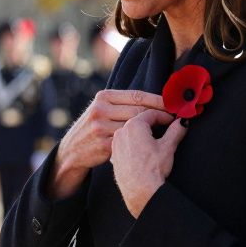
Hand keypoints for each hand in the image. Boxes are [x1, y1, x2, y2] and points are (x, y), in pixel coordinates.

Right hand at [48, 90, 167, 199]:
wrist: (72, 150)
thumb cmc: (94, 128)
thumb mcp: (101, 109)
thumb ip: (121, 103)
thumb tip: (153, 100)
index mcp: (103, 97)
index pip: (137, 95)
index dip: (158, 100)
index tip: (173, 104)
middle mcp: (100, 110)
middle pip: (139, 111)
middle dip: (159, 114)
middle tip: (173, 118)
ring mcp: (101, 128)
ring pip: (136, 127)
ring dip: (153, 129)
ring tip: (165, 129)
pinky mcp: (105, 145)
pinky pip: (130, 142)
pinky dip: (142, 142)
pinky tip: (151, 142)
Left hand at [110, 109, 185, 216]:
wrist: (140, 191)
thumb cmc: (152, 169)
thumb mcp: (168, 147)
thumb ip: (176, 131)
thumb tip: (182, 123)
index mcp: (134, 125)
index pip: (151, 113)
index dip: (164, 115)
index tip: (172, 120)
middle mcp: (122, 132)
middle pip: (139, 120)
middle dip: (153, 123)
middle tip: (166, 127)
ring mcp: (116, 144)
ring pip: (131, 132)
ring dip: (143, 133)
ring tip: (155, 139)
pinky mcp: (114, 156)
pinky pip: (125, 144)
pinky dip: (134, 143)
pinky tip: (143, 151)